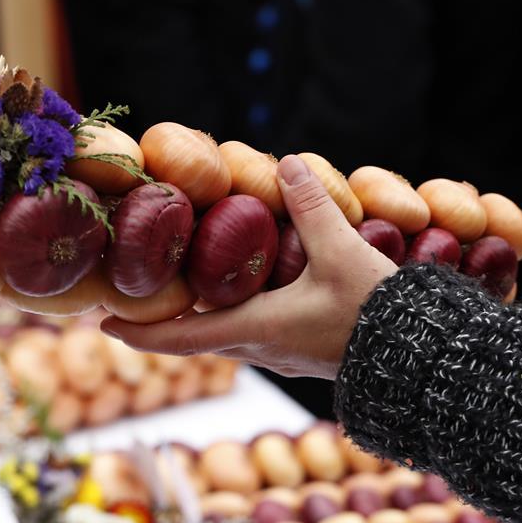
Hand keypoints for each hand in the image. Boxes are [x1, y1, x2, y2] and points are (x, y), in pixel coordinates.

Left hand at [100, 155, 397, 379]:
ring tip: (190, 281)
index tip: (102, 323)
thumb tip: (285, 164)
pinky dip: (236, 312)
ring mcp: (282, 355)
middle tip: (143, 288)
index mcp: (255, 329)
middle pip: (196, 337)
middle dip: (166, 317)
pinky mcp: (303, 352)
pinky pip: (255, 333)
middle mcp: (261, 348)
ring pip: (227, 334)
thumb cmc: (375, 313)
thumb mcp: (342, 252)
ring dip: (202, 314)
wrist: (419, 358)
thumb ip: (311, 206)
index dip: (136, 332)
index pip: (178, 339)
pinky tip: (251, 287)